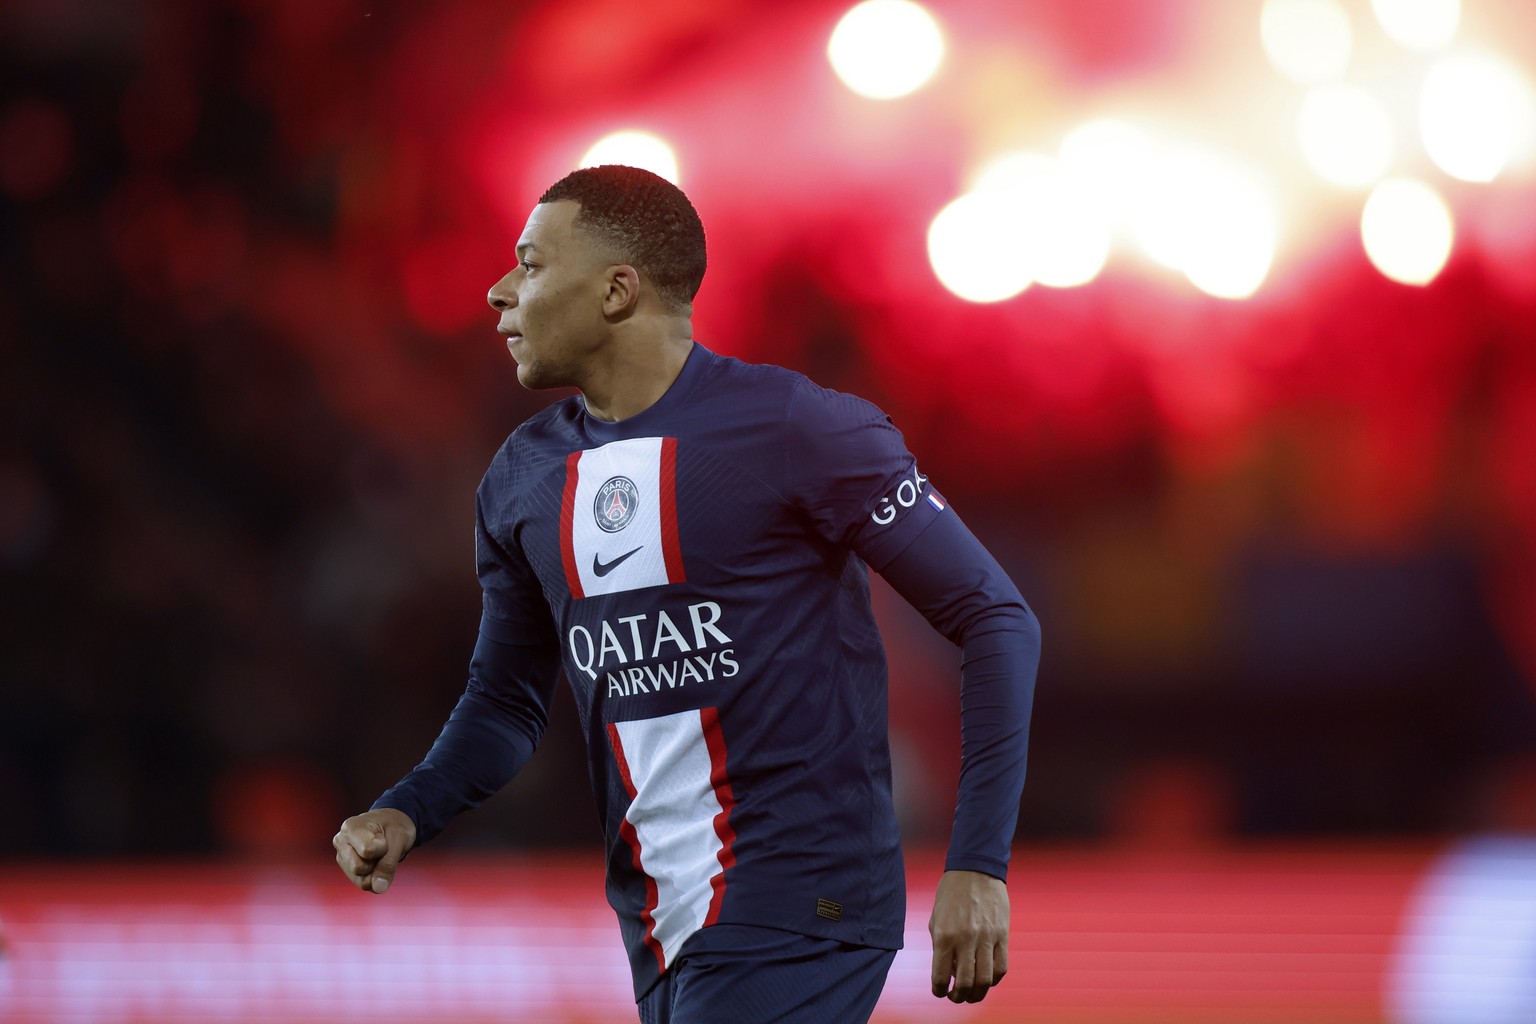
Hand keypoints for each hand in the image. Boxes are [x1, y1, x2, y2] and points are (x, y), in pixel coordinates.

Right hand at [333, 808, 416, 893]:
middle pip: (359, 868)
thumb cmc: (395, 827)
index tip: (384, 838)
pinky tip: (376, 862)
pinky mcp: (347, 870)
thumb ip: (389, 863)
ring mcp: (342, 857)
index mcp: (351, 827)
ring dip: (377, 871)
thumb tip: (378, 888)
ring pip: (361, 880)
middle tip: (383, 847)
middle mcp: (341, 842)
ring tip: (379, 854)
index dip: (383, 848)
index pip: (367, 851)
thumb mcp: (399, 839)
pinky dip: (375, 877)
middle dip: (377, 863)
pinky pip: (364, 885)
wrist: (392, 824)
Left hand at [929, 868, 1008, 1002]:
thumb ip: (940, 946)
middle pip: (965, 983)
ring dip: (978, 993)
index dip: (938, 991)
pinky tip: (988, 978)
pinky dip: (995, 979)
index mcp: (944, 934)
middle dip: (959, 997)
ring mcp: (986, 937)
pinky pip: (1002, 967)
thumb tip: (948, 972)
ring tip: (973, 994)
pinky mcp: (1002, 934)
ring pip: (986, 979)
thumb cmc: (951, 893)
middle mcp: (965, 938)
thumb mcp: (936, 918)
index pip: (940, 975)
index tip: (940, 992)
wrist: (975, 869)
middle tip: (956, 998)